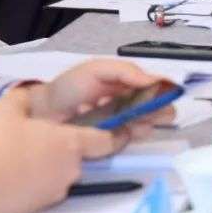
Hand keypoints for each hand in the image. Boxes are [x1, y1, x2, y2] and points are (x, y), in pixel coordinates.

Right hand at [0, 87, 117, 212]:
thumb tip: (25, 92)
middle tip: (44, 141)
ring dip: (52, 165)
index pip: (108, 140)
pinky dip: (40, 181)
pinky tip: (20, 173)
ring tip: (26, 157)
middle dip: (68, 148)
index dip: (118, 134)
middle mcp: (70, 168)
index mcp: (71, 143)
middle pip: (81, 156)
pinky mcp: (41, 205)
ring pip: (63, 173)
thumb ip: (23, 98)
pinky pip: (48, 189)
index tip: (123, 130)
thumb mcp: (8, 111)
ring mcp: (57, 189)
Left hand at [28, 59, 174, 139]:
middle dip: (160, 110)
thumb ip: (126, 71)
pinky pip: (131, 140)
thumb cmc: (69, 87)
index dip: (167, 91)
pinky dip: (131, 134)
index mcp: (129, 84)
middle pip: (160, 108)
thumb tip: (155, 80)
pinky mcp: (112, 142)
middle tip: (151, 111)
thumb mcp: (98, 69)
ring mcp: (123, 124)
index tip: (169, 94)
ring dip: (145, 122)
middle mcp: (131, 104)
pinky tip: (120, 128)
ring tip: (131, 118)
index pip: (159, 87)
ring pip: (148, 125)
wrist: (42, 112)